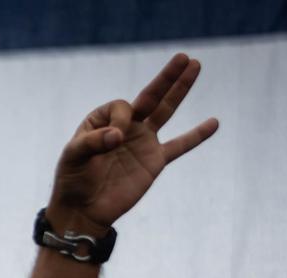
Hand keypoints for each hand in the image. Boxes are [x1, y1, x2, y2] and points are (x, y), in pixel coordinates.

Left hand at [47, 53, 219, 237]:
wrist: (83, 211)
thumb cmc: (72, 181)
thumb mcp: (73, 157)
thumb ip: (93, 142)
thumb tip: (119, 135)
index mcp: (102, 121)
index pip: (121, 106)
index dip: (121, 118)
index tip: (113, 139)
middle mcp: (125, 127)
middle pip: (149, 97)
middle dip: (166, 78)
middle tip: (183, 57)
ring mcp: (142, 143)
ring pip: (166, 112)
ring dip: (180, 90)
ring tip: (195, 66)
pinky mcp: (154, 162)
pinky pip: (180, 146)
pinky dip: (196, 136)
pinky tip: (214, 123)